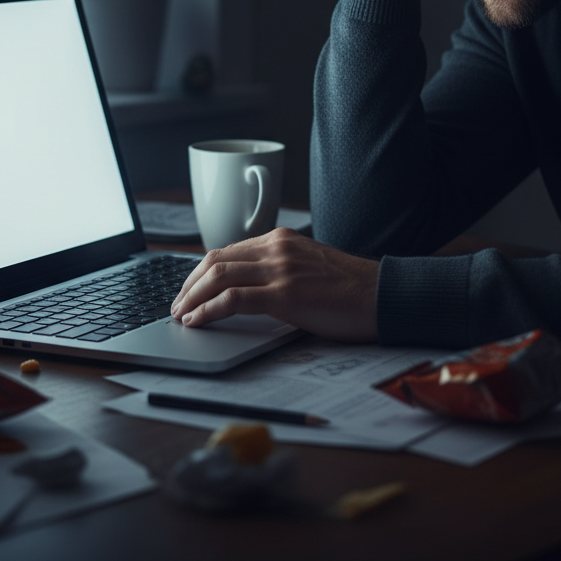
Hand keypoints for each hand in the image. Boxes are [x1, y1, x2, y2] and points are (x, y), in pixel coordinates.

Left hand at [170, 228, 378, 341]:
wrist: (383, 295)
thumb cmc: (350, 289)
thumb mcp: (309, 268)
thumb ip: (279, 271)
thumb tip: (246, 291)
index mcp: (281, 240)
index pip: (226, 251)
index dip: (200, 272)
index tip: (188, 291)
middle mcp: (277, 248)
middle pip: (215, 260)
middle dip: (188, 285)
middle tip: (177, 306)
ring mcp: (281, 269)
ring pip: (218, 276)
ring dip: (192, 298)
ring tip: (181, 316)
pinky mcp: (286, 294)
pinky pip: (234, 299)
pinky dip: (209, 310)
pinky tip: (198, 321)